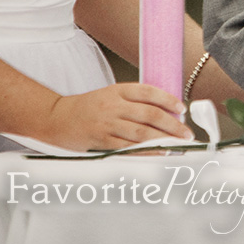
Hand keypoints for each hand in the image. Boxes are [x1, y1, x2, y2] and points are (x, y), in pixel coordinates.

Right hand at [44, 83, 192, 150]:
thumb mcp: (111, 95)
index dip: (168, 100)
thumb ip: (134, 100)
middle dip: (173, 125)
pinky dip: (146, 150)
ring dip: (163, 140)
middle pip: (150, 115)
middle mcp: (114, 106)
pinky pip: (129, 147)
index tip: (183, 109)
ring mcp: (107, 124)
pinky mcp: (102, 141)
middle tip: (187, 133)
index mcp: (118, 90)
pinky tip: (159, 152)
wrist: (57, 118)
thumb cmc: (89, 106)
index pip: (149, 92)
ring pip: (141, 133)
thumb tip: (166, 111)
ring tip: (178, 144)